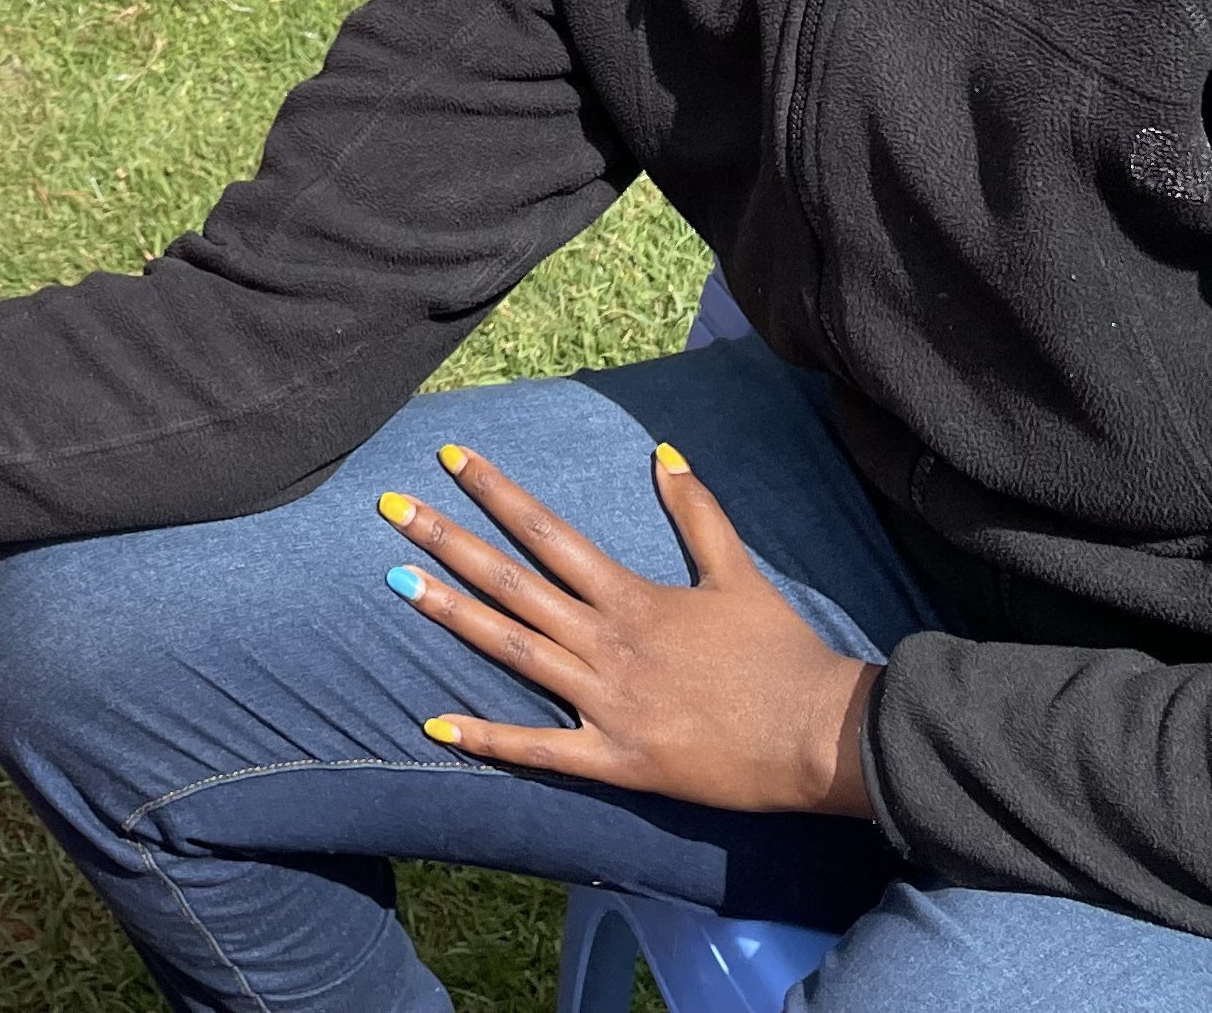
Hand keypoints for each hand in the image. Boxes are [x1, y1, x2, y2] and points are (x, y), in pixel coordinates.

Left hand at [384, 438, 876, 818]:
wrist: (819, 735)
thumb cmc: (781, 653)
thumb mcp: (738, 573)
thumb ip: (698, 513)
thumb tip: (666, 452)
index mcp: (632, 597)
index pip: (548, 533)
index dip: (496, 493)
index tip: (451, 458)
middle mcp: (608, 643)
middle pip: (514, 583)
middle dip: (448, 541)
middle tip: (391, 507)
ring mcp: (607, 702)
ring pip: (514, 651)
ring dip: (452, 616)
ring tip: (395, 582)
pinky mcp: (616, 759)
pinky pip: (541, 749)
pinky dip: (488, 739)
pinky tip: (436, 726)